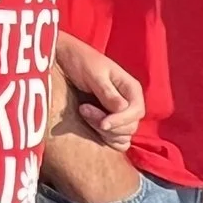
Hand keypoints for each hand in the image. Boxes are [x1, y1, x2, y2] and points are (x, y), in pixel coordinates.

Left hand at [54, 32, 142, 149]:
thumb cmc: (81, 62)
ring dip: (103, 132)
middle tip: (84, 110)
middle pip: (130, 126)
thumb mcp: (94, 74)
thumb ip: (107, 92)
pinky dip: (107, 140)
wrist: (66, 60)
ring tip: (83, 112)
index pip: (136, 112)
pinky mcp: (111, 123)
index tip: (103, 124)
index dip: (121, 121)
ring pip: (123, 136)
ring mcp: (121, 115)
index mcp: (131, 88)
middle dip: (107, 125)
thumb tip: (122, 108)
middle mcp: (130, 103)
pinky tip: (91, 126)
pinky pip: (118, 142)